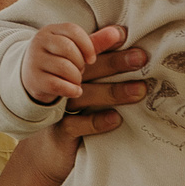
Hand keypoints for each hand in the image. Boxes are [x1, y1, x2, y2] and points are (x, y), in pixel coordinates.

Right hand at [13, 27, 145, 185]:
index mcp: (69, 68)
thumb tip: (121, 33)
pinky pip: (77, 125)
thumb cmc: (71, 110)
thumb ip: (99, 59)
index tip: (123, 34)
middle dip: (116, 62)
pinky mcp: (61, 131)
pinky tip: (116, 119)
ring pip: (86, 96)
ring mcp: (61, 108)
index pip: (85, 51)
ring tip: (139, 91)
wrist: (43, 153)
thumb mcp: (83, 84)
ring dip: (113, 92)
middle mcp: (63, 85)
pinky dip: (96, 122)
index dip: (102, 41)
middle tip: (141, 57)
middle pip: (89, 70)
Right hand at [23, 22, 107, 104]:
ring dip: (76, 77)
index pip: (73, 30)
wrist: (32, 78)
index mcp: (53, 31)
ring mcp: (35, 61)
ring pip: (65, 68)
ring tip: (77, 81)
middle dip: (80, 63)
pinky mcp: (35, 80)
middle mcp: (41, 42)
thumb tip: (120, 32)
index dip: (87, 45)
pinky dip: (71, 89)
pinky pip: (58, 85)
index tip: (92, 59)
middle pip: (69, 49)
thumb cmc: (60, 60)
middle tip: (82, 71)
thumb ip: (97, 42)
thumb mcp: (76, 50)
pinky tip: (76, 92)